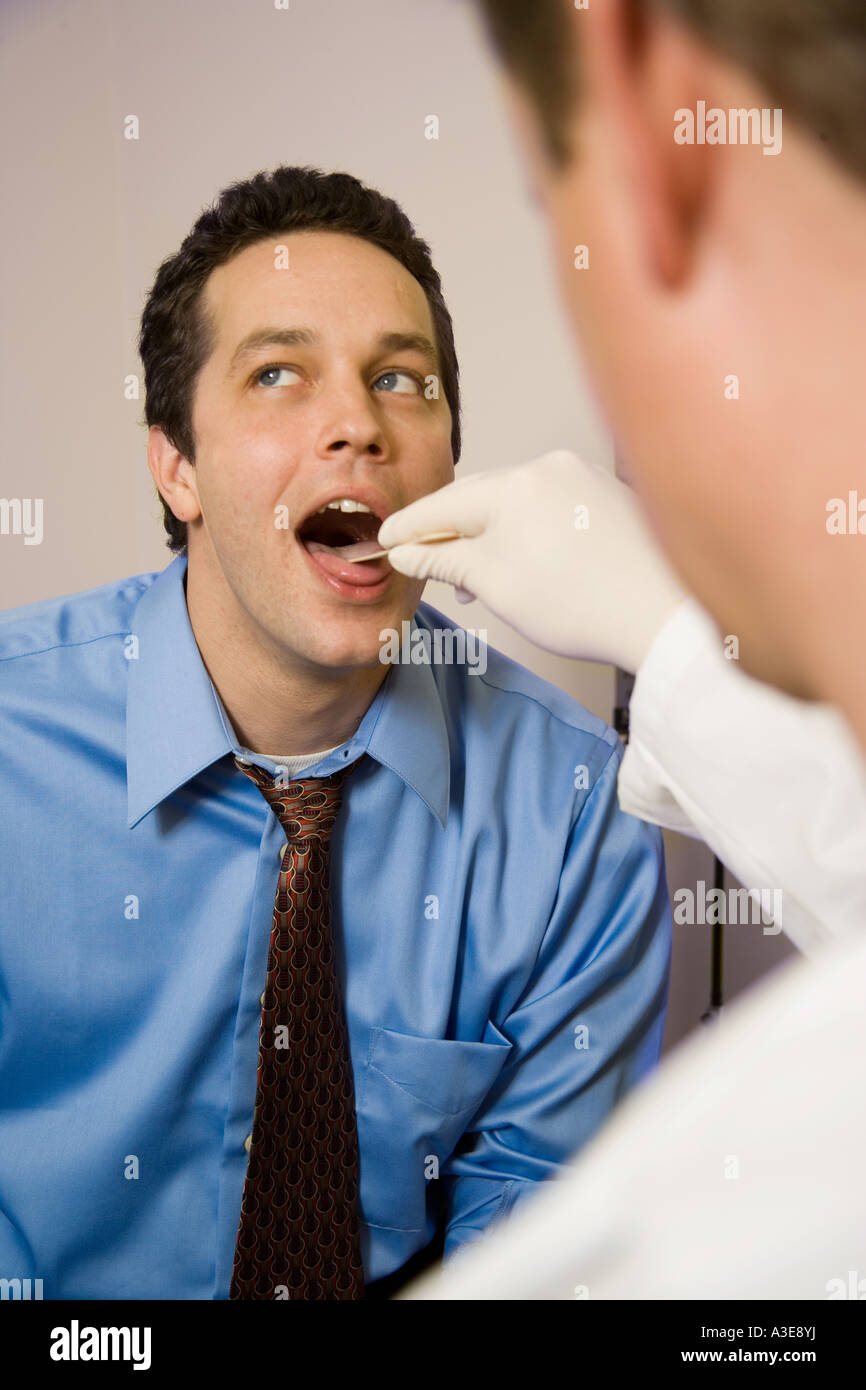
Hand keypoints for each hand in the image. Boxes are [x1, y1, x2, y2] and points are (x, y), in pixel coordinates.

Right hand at [377, 449, 686, 670]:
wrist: (664, 614)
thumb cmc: (581, 604)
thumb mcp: (495, 585)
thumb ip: (445, 560)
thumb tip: (410, 551)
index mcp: (514, 485)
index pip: (444, 503)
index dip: (410, 527)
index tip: (386, 541)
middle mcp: (549, 467)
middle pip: (481, 497)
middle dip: (452, 532)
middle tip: (428, 564)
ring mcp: (584, 477)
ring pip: (518, 502)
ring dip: (492, 534)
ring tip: (481, 577)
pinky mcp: (609, 495)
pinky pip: (551, 506)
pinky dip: (529, 531)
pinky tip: (527, 563)